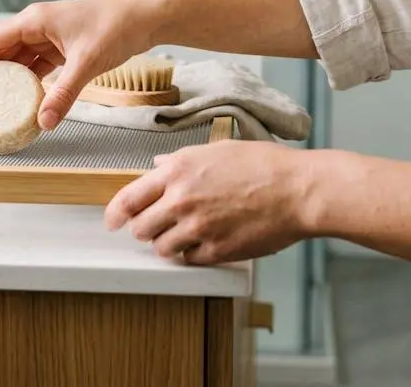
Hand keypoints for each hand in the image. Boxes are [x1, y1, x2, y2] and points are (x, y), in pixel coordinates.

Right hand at [0, 0, 160, 128]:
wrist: (144, 19)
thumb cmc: (115, 28)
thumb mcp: (86, 63)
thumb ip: (64, 94)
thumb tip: (44, 122)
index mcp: (35, 20)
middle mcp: (37, 25)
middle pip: (0, 50)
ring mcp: (50, 36)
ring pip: (19, 58)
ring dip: (7, 79)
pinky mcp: (64, 47)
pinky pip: (38, 65)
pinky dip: (30, 81)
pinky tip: (26, 99)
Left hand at [105, 140, 314, 265]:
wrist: (298, 190)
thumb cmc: (264, 165)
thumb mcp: (216, 150)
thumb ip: (181, 161)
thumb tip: (157, 166)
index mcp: (177, 170)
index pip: (128, 198)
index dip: (114, 214)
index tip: (112, 221)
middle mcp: (182, 199)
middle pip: (140, 228)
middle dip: (145, 229)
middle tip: (157, 226)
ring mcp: (198, 227)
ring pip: (162, 248)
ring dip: (169, 243)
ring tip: (187, 233)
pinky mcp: (216, 250)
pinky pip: (189, 259)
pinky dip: (193, 254)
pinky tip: (208, 239)